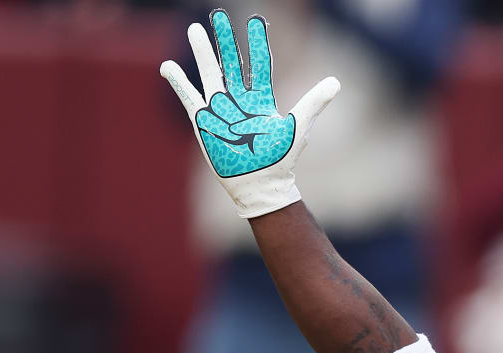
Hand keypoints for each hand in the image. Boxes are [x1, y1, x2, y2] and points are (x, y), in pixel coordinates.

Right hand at [160, 10, 338, 218]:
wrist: (260, 186)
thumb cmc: (279, 160)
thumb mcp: (296, 127)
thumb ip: (313, 103)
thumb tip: (335, 81)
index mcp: (260, 100)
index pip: (258, 65)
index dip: (257, 43)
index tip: (256, 21)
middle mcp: (239, 101)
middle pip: (230, 63)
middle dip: (225, 40)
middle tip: (218, 15)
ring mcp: (220, 110)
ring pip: (208, 73)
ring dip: (202, 52)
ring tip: (195, 29)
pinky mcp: (203, 122)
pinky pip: (188, 97)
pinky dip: (178, 82)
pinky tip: (167, 65)